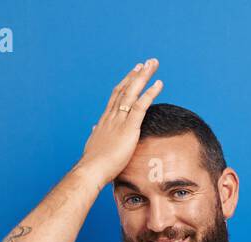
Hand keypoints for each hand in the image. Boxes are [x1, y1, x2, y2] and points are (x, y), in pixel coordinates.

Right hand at [77, 59, 164, 186]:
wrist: (91, 170)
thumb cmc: (94, 164)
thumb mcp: (95, 144)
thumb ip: (97, 134)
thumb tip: (94, 127)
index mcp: (105, 120)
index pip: (116, 96)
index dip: (126, 83)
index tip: (134, 73)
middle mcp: (111, 115)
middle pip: (125, 88)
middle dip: (137, 74)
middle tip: (147, 62)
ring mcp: (119, 120)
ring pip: (132, 92)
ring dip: (144, 76)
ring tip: (154, 64)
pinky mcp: (128, 128)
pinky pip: (141, 105)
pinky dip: (150, 93)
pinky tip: (159, 84)